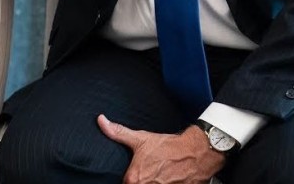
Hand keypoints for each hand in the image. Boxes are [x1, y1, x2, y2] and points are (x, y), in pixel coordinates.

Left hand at [97, 114, 224, 183]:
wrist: (197, 152)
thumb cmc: (168, 146)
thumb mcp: (141, 138)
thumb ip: (118, 132)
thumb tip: (101, 120)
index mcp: (135, 178)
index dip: (127, 179)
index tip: (132, 174)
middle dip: (141, 180)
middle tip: (148, 172)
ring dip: (153, 182)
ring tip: (159, 175)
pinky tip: (167, 179)